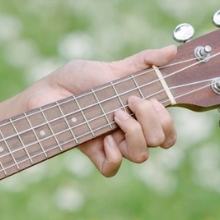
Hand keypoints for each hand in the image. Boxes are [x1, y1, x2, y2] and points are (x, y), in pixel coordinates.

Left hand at [26, 46, 177, 175]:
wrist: (47, 89)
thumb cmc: (77, 79)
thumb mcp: (112, 67)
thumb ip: (143, 61)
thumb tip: (172, 51)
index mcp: (138, 114)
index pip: (167, 131)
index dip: (167, 120)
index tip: (151, 99)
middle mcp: (128, 131)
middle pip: (160, 141)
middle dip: (152, 119)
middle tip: (131, 101)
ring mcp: (111, 143)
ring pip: (141, 156)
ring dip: (134, 133)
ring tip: (115, 114)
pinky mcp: (91, 152)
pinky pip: (111, 169)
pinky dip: (114, 156)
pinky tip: (106, 139)